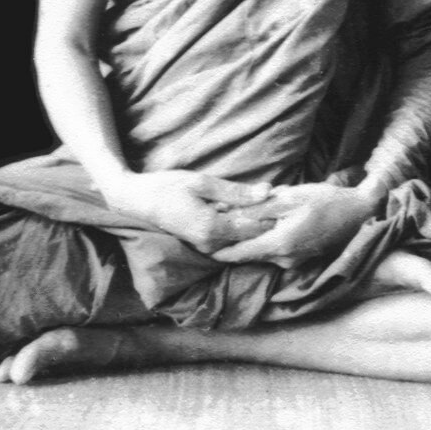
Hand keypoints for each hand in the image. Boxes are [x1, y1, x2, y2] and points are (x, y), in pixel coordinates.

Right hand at [102, 169, 274, 254]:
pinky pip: (230, 237)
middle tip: (290, 201)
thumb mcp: (202, 183)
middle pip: (251, 236)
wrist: (138, 201)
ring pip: (242, 238)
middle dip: (270, 220)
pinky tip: (254, 210)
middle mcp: (212, 244)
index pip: (254, 226)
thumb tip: (267, 191)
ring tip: (277, 204)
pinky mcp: (204, 243)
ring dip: (258, 223)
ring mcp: (207, 246)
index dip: (274, 214)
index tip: (292, 200)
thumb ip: (235, 191)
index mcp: (213, 229)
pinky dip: (243, 225)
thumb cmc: (167, 187)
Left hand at [211, 183, 381, 267]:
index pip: (239, 253)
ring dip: (246, 241)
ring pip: (260, 252)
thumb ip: (260, 207)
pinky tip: (258, 226)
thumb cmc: (326, 201)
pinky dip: (262, 241)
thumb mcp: (290, 198)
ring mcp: (293, 262)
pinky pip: (273, 252)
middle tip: (207, 231)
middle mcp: (284, 260)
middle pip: (247, 254)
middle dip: (228, 243)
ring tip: (228, 223)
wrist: (360, 214)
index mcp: (279, 245)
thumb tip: (230, 210)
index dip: (217, 249)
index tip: (198, 244)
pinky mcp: (300, 259)